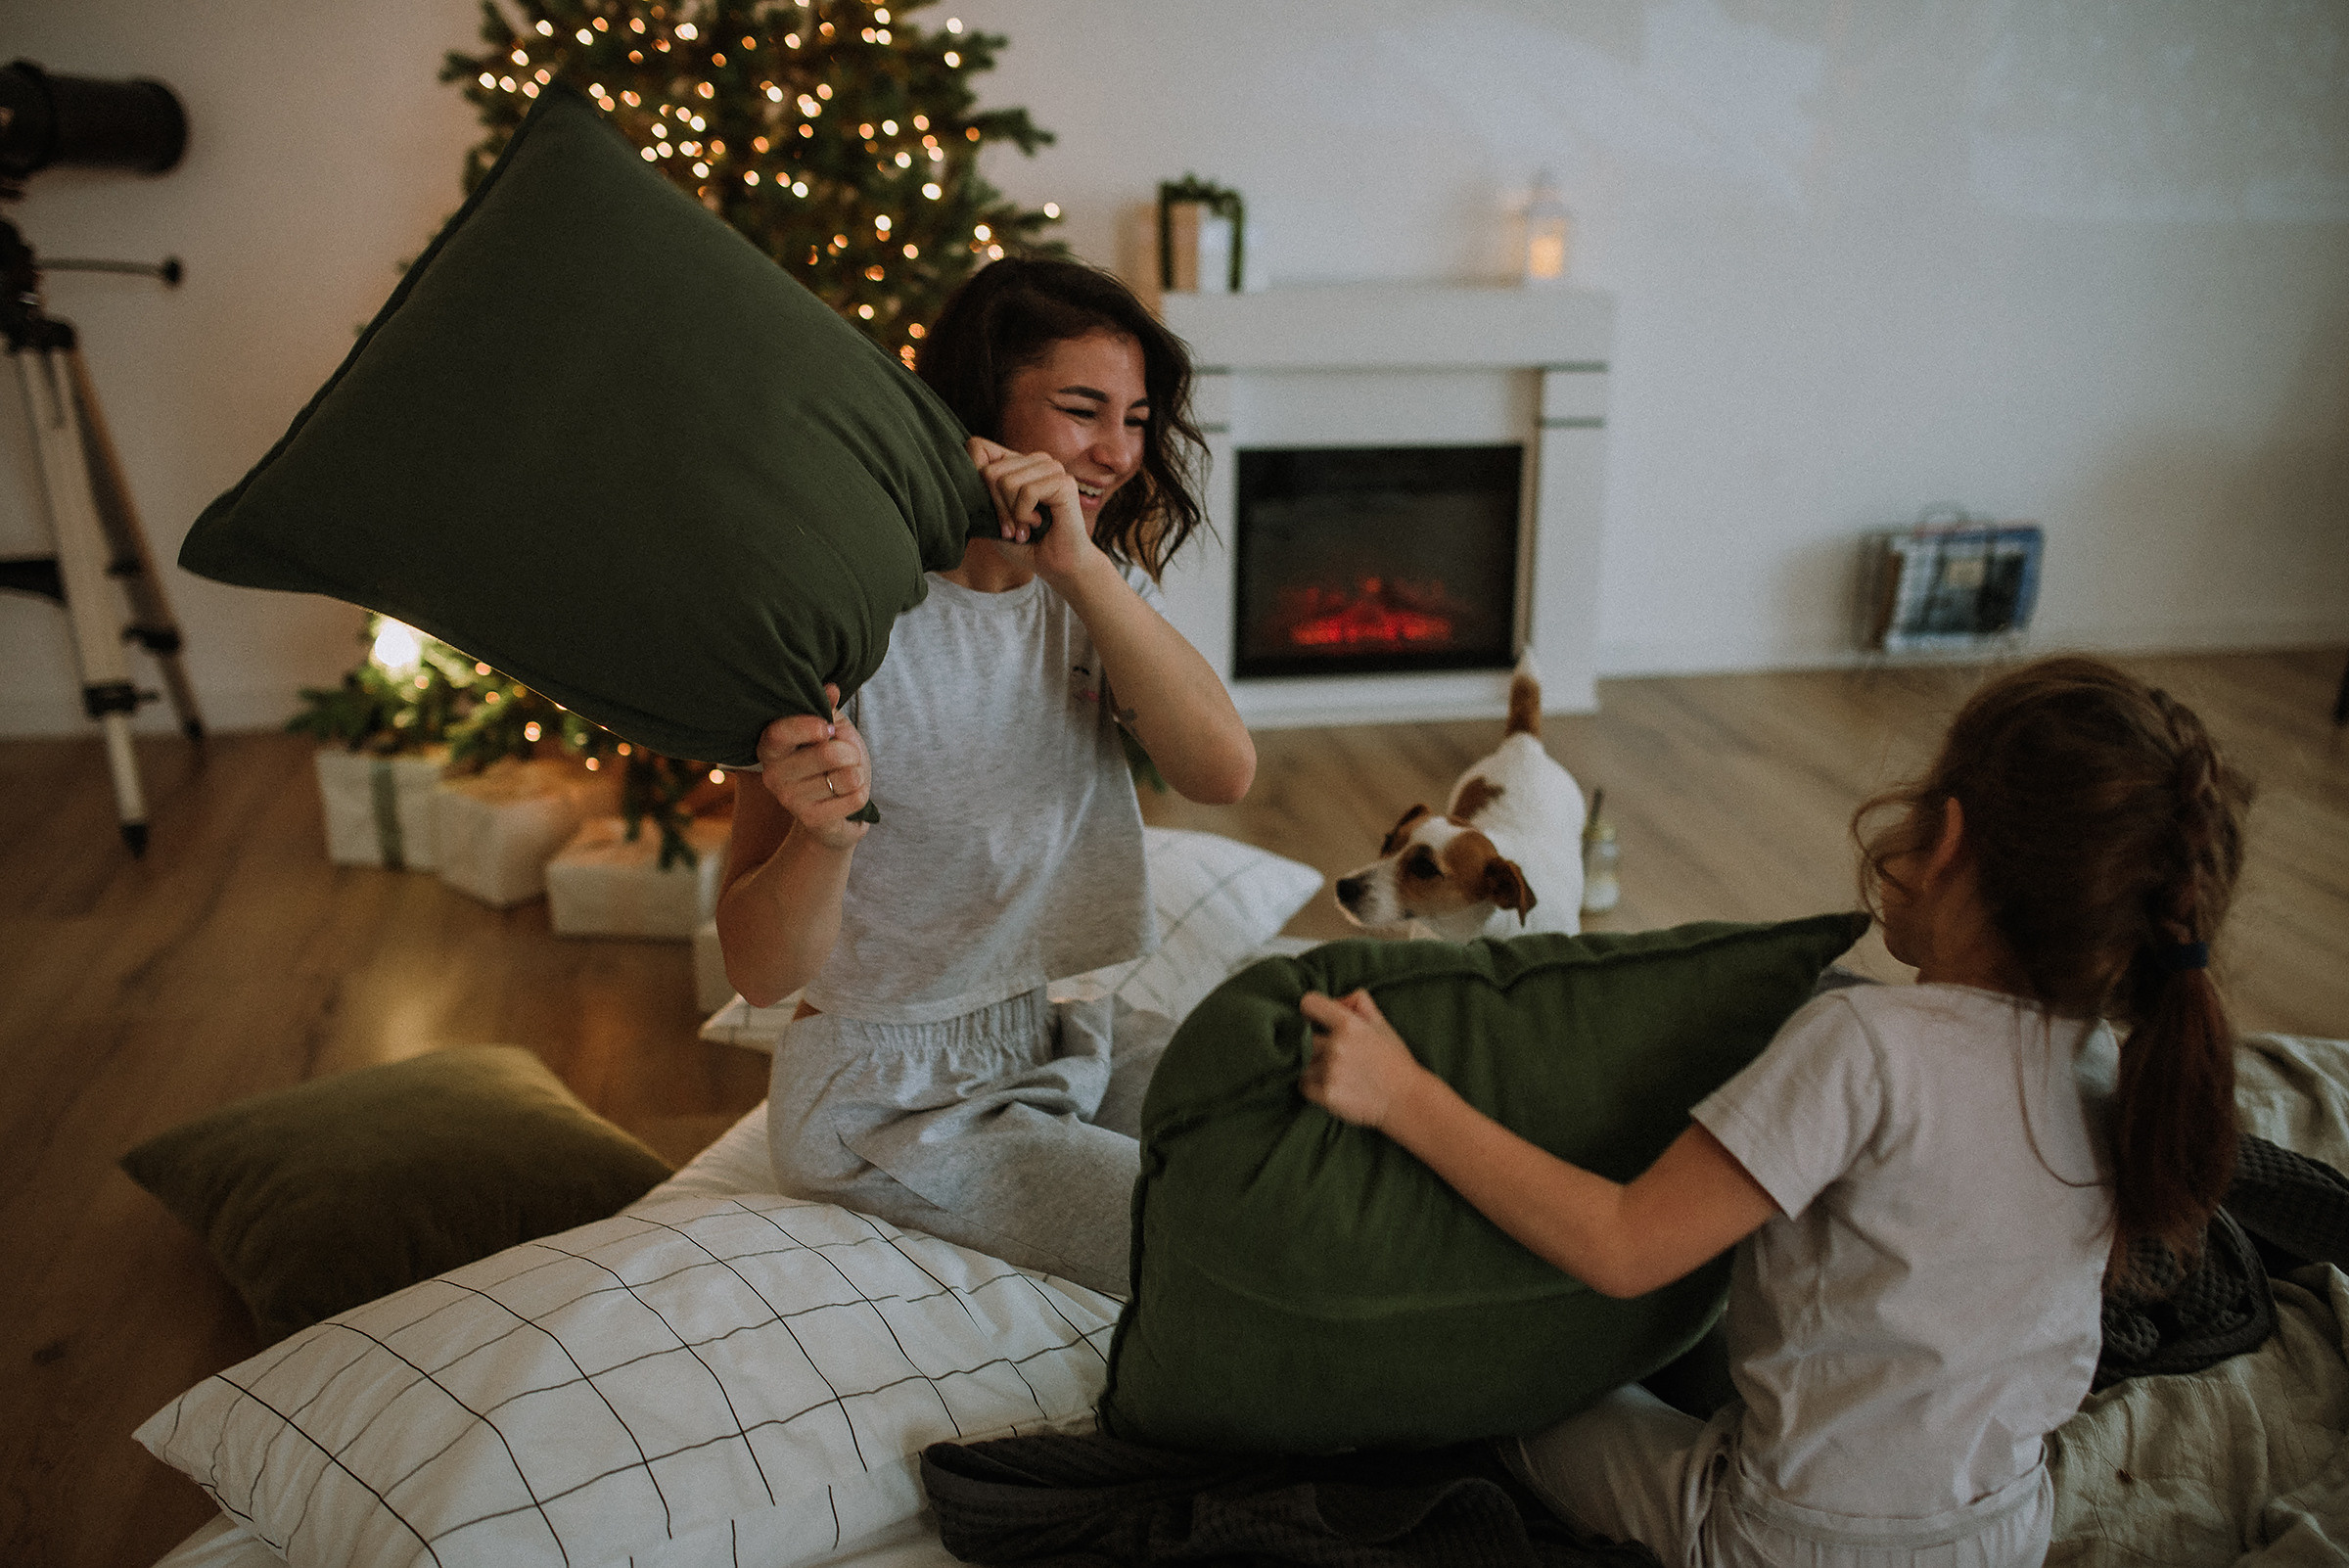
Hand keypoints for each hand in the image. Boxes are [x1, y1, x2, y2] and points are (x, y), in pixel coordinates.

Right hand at [754, 682, 869, 850]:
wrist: (835, 810)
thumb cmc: (830, 763)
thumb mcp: (830, 730)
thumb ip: (826, 709)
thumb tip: (831, 688)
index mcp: (770, 747)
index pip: (780, 733)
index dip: (809, 727)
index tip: (830, 728)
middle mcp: (772, 775)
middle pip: (827, 754)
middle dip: (850, 751)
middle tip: (848, 755)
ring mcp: (790, 800)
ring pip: (846, 776)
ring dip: (857, 774)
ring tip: (846, 777)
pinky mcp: (811, 820)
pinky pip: (855, 798)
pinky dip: (861, 793)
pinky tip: (848, 795)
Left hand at [967, 435, 1101, 587]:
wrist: (1058, 565)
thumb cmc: (1025, 543)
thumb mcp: (992, 518)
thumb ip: (978, 494)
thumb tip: (964, 476)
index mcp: (1017, 462)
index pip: (977, 447)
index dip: (975, 480)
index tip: (992, 512)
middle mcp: (1035, 460)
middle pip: (990, 471)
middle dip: (997, 507)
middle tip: (1011, 528)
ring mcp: (1052, 468)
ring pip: (1007, 482)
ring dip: (1012, 514)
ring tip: (1025, 527)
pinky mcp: (1065, 482)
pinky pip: (1028, 492)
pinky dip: (1025, 516)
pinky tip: (1037, 523)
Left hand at [1298, 989, 1426, 1130]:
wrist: (1407, 1100)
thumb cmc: (1395, 1063)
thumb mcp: (1382, 1025)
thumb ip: (1359, 1004)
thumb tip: (1337, 1000)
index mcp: (1349, 1024)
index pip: (1309, 1003)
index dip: (1309, 1011)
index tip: (1313, 1021)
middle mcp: (1337, 1046)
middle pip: (1303, 1037)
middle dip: (1312, 1043)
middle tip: (1326, 1051)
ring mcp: (1331, 1072)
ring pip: (1301, 1063)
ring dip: (1310, 1066)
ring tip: (1329, 1070)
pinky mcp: (1327, 1095)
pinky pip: (1303, 1086)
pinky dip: (1312, 1086)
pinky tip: (1329, 1084)